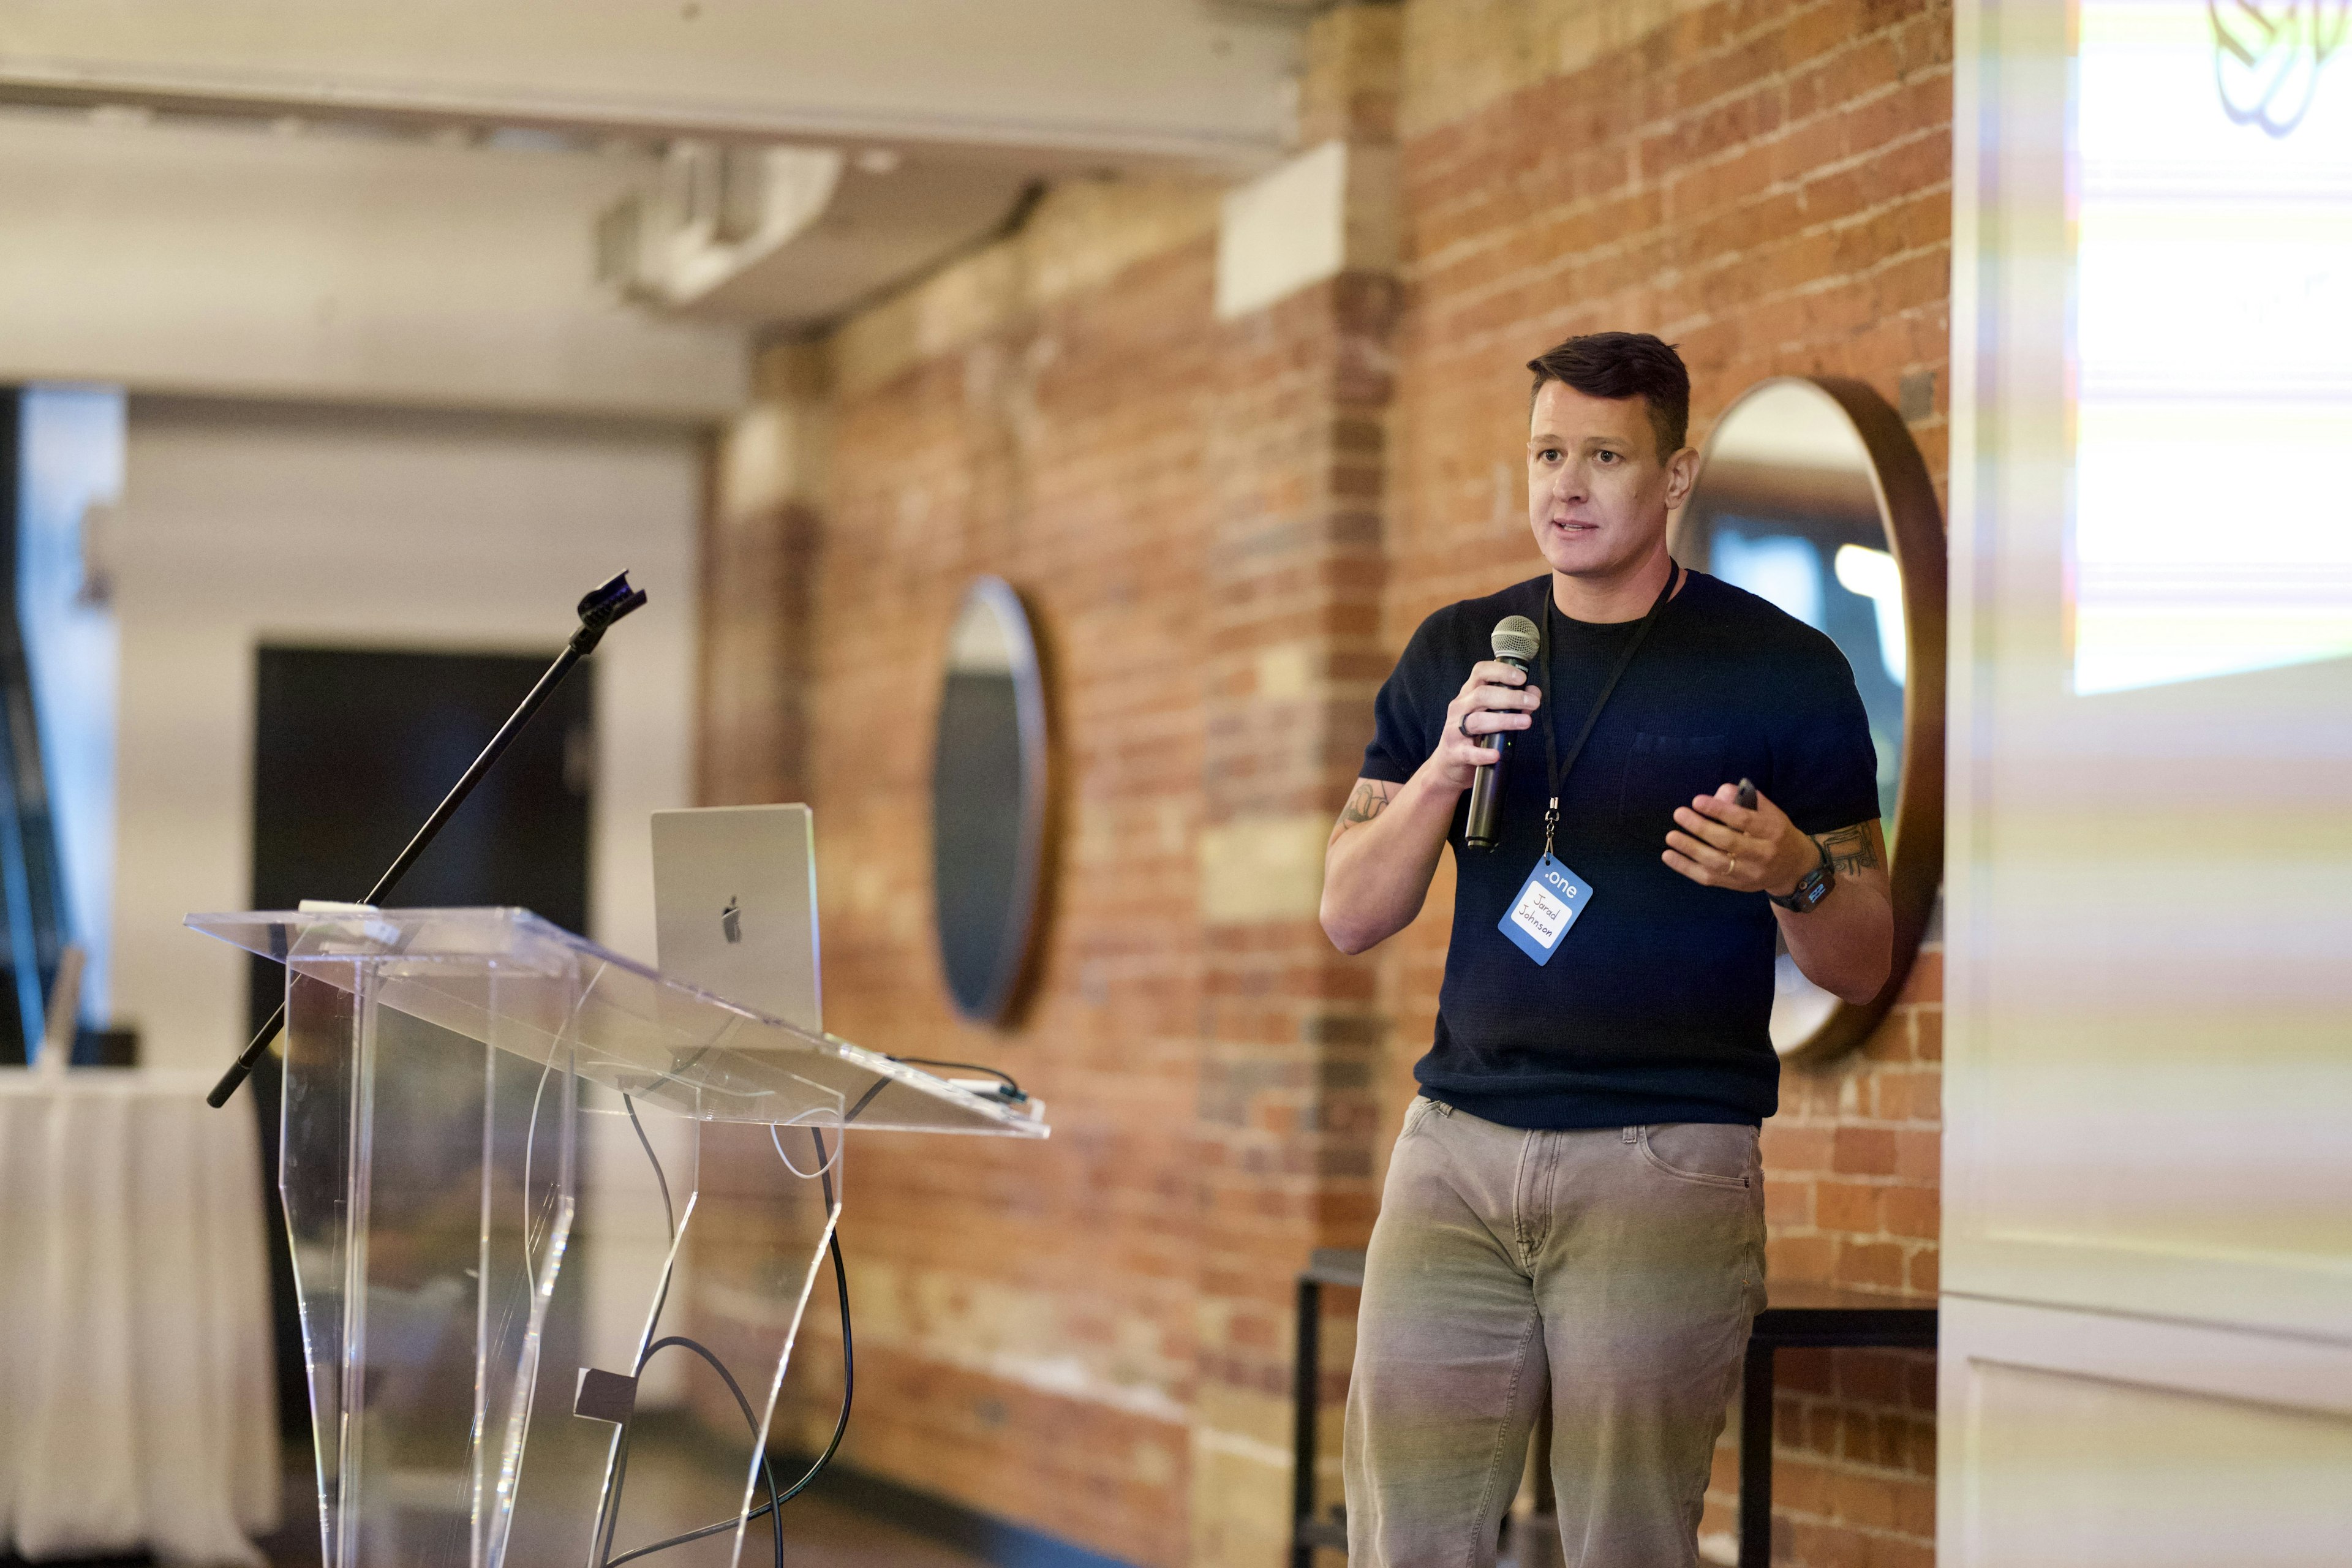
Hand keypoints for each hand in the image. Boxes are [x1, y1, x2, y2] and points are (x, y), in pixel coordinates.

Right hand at [1430, 662, 1541, 789]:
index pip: (1480, 672)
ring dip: (1504, 720)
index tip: (1522, 678)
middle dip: (1511, 697)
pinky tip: (1496, 754)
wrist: (1450, 762)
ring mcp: (1454, 729)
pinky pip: (1469, 752)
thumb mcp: (1491, 713)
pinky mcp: (1455, 752)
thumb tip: (1534, 693)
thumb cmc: (1473, 733)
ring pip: (1477, 720)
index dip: (1501, 671)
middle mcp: (1460, 708)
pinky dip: (1483, 753)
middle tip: (1533, 702)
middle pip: (1482, 695)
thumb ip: (1513, 703)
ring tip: (1525, 722)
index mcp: (1469, 694)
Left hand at [1663, 783, 1815, 895]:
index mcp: (1773, 831)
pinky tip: (1669, 856)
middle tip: (1679, 814)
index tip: (1697, 801)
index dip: (1719, 810)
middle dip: (1701, 828)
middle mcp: (1763, 854)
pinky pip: (1708, 878)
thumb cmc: (1775, 832)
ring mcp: (1749, 873)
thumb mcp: (1770, 812)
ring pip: (1716, 863)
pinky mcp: (1737, 885)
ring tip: (1671, 836)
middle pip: (1728, 842)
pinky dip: (1686, 867)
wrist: (1792, 868)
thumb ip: (1746, 799)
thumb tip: (1717, 794)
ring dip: (1690, 849)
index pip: (1745, 819)